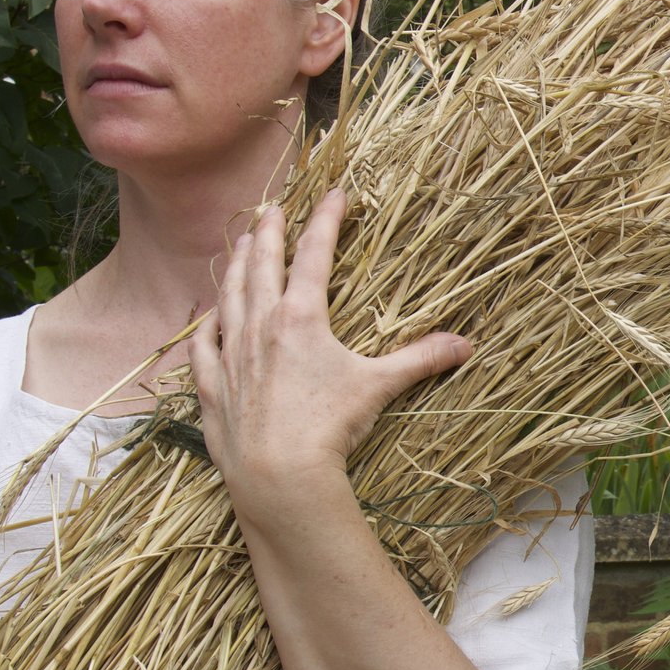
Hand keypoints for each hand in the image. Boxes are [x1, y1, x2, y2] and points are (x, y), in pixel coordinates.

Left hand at [190, 187, 471, 517]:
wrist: (279, 474)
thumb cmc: (329, 427)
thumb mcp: (379, 387)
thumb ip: (420, 360)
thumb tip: (465, 346)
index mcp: (301, 317)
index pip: (314, 254)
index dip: (326, 221)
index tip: (334, 194)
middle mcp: (261, 325)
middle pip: (262, 264)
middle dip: (269, 232)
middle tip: (272, 208)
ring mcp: (231, 354)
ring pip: (229, 295)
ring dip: (235, 266)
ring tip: (238, 245)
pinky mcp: (212, 385)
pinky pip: (203, 345)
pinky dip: (206, 325)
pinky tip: (208, 317)